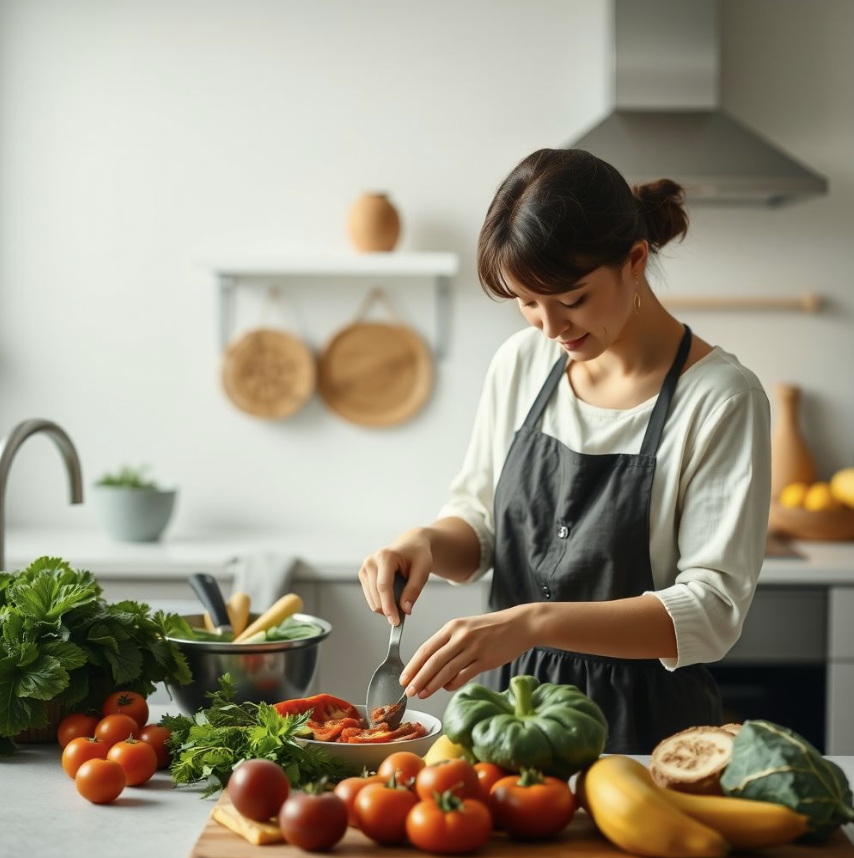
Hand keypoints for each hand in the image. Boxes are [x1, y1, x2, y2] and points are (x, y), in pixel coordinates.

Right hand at [358, 527, 432, 624]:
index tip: (395, 622)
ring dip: (385, 606)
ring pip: (371, 599)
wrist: (411, 544)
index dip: (389, 606)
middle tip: (403, 616)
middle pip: (376, 595)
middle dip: (389, 610)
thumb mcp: (423, 570)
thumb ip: (414, 589)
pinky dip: (381, 602)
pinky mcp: (363, 574)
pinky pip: (370, 597)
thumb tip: (405, 609)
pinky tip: (393, 598)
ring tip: (401, 602)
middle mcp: (371, 561)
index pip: (384, 587)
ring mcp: (365, 568)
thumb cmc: (418, 555)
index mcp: (385, 556)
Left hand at [399, 605, 535, 698]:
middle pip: (433, 661)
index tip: (404, 678)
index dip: (413, 665)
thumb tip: (432, 666)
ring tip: (422, 694)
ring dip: (432, 685)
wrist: (519, 625)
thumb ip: (449, 644)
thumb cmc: (491, 628)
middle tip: (409, 691)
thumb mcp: (466, 628)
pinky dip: (453, 684)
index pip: (426, 648)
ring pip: (447, 670)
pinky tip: (446, 688)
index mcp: (452, 627)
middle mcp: (461, 636)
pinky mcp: (486, 660)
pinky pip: (464, 675)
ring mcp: (474, 648)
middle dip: (419, 678)